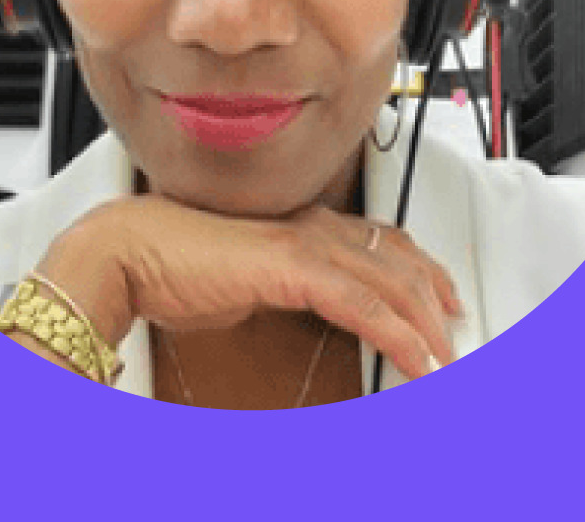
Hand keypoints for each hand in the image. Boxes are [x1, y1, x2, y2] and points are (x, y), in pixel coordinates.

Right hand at [32, 195, 462, 382]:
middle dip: (436, 301)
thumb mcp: (245, 281)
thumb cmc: (171, 267)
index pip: (383, 241)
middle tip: (456, 336)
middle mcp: (314, 225)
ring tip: (442, 362)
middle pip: (400, 260)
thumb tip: (301, 306)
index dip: (422, 270)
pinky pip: (365, 305)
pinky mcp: (295, 267)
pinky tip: (413, 359)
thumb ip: (280, 288)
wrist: (129, 252)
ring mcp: (307, 242)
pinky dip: (397, 335)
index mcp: (302, 223)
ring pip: (392, 283)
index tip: (443, 299)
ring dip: (425, 326)